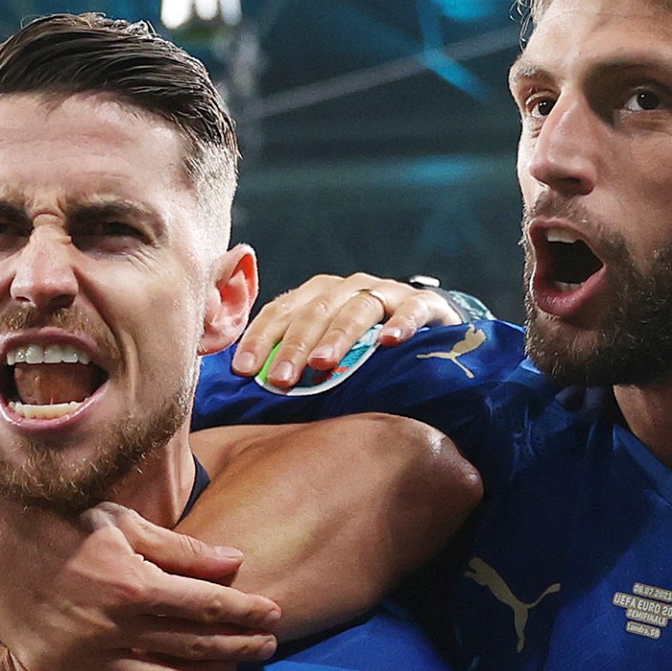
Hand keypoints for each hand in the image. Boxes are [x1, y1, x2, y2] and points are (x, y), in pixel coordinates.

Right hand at [0, 503, 278, 670]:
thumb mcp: (122, 522)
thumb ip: (181, 550)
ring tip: (227, 669)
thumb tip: (235, 564)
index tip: (273, 614)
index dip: (246, 612)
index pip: (207, 606)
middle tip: (266, 645)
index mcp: (130, 585)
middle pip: (192, 647)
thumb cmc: (58, 519)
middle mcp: (109, 628)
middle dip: (237, 646)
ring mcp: (81, 658)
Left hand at [231, 273, 460, 391]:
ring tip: (323, 364)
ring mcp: (386, 293)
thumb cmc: (365, 348)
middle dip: (294, 346)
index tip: (243, 371)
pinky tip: (389, 342)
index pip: (280, 312)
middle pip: (315, 312)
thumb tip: (242, 381)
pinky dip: (401, 323)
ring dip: (338, 337)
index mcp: (316, 296)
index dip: (259, 339)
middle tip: (280, 380)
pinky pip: (412, 310)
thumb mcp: (324, 348)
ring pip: (357, 309)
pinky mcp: (424, 304)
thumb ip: (290, 358)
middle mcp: (347, 289)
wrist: (430, 332)